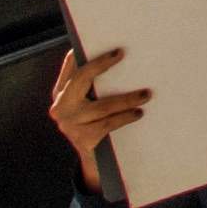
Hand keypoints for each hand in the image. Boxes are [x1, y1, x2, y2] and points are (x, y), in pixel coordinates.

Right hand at [50, 44, 148, 188]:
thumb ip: (91, 85)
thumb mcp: (87, 104)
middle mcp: (60, 107)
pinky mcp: (83, 139)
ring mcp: (70, 124)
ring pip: (103, 105)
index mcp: (60, 93)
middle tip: (121, 53)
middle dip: (102, 64)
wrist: (94, 163)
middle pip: (82, 78)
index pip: (71, 67)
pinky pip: (109, 123)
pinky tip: (138, 113)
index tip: (106, 44)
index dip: (86, 54)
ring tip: (146, 94)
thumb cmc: (94, 124)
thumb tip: (116, 55)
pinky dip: (125, 117)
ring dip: (127, 98)